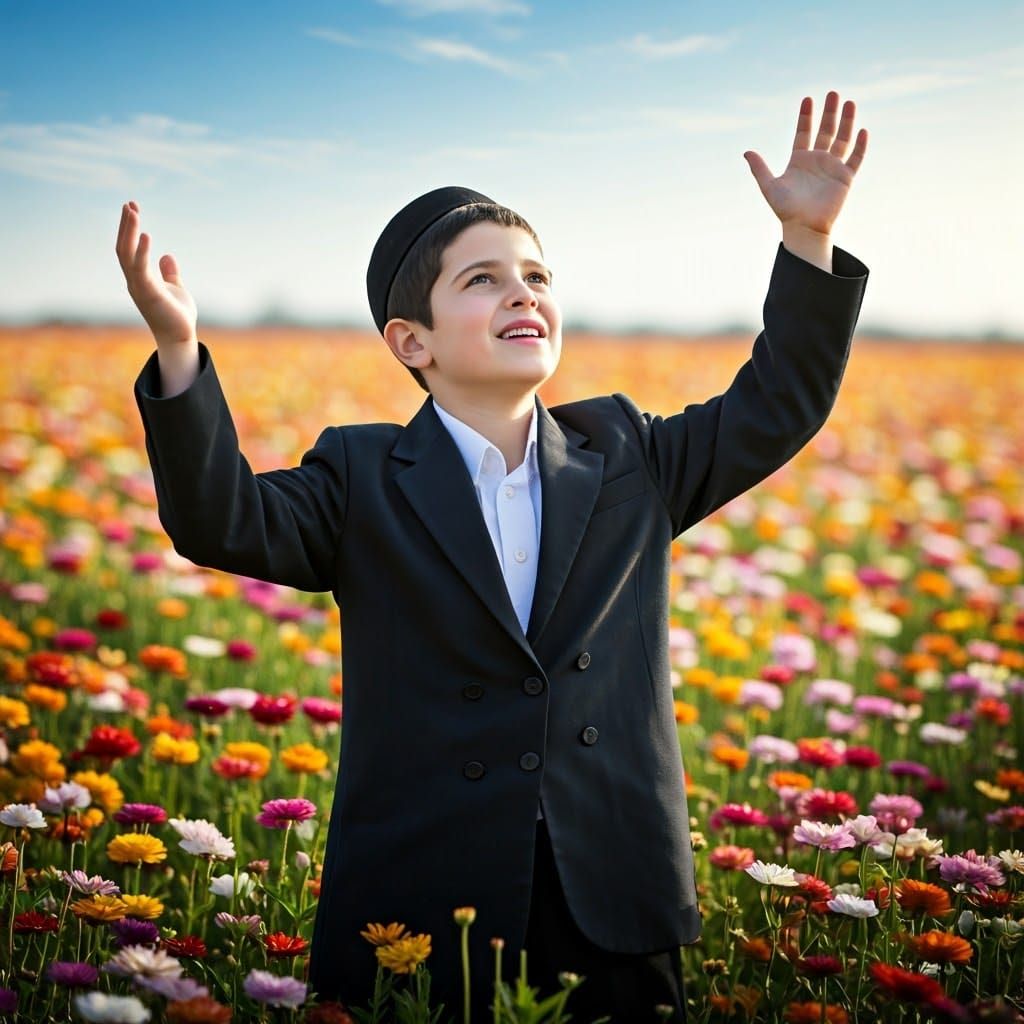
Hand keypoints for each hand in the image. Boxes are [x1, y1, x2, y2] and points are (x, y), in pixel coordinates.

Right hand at [116, 201, 197, 345]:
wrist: (180, 338)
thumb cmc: (176, 316)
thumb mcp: (175, 288)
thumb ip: (169, 273)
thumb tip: (167, 256)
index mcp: (139, 278)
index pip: (128, 249)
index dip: (129, 229)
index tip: (133, 209)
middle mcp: (134, 281)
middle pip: (123, 248)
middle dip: (125, 226)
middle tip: (129, 204)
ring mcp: (139, 287)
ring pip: (127, 255)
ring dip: (128, 232)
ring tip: (133, 211)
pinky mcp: (149, 294)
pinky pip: (140, 269)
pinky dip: (141, 252)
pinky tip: (145, 235)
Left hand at [743, 91, 866, 235]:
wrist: (804, 227)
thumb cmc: (786, 210)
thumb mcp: (770, 186)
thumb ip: (759, 168)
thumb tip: (746, 152)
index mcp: (799, 161)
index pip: (803, 133)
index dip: (805, 117)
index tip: (808, 99)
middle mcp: (817, 161)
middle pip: (825, 131)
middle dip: (829, 113)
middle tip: (833, 93)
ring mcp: (832, 168)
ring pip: (842, 139)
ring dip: (846, 121)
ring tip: (849, 102)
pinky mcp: (845, 178)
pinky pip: (855, 158)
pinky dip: (860, 145)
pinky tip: (862, 130)